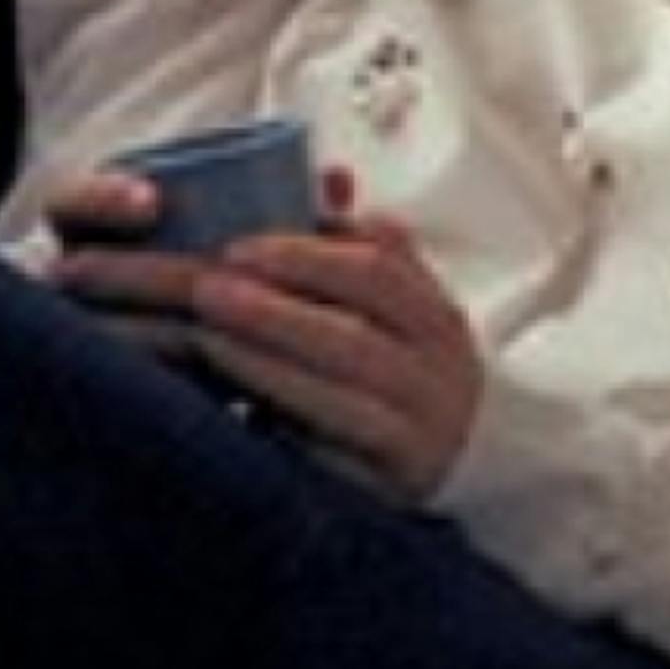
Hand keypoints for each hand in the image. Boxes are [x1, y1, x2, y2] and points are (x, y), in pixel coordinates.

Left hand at [36, 169, 483, 499]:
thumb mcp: (398, 306)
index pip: (377, 271)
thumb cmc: (404, 367)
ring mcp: (419, 437)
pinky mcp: (389, 491)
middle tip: (204, 289)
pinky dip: (283, 434)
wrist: (465, 463)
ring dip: (266, 367)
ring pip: (340, 399)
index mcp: (436, 318)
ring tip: (205, 340)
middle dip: (272, 311)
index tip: (236, 246)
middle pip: (353, 335)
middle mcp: (439, 376)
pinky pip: (332, 463)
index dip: (305, 256)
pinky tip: (235, 414)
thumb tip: (329, 177)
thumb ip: (359, 247)